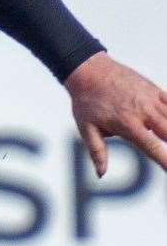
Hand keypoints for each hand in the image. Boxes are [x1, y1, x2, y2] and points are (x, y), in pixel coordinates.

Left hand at [66, 52, 166, 174]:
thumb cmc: (86, 102)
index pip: (152, 147)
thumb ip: (97, 152)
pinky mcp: (154, 89)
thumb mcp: (87, 129)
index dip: (165, 160)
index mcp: (127, 125)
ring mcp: (151, 99)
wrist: (89, 71)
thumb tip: (101, 174)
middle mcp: (144, 112)